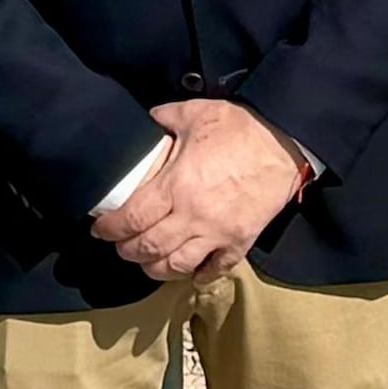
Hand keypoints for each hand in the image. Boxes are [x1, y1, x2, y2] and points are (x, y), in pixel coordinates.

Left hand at [90, 98, 303, 280]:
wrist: (287, 143)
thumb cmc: (242, 128)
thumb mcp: (197, 113)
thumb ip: (166, 117)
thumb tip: (149, 119)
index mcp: (176, 186)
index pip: (131, 220)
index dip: (109, 229)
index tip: (100, 230)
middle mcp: (192, 216)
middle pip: (148, 249)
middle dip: (127, 251)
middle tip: (121, 245)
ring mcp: (217, 233)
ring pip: (176, 266)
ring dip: (156, 268)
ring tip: (149, 262)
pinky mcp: (240, 241)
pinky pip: (215, 269)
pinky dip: (199, 275)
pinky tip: (191, 271)